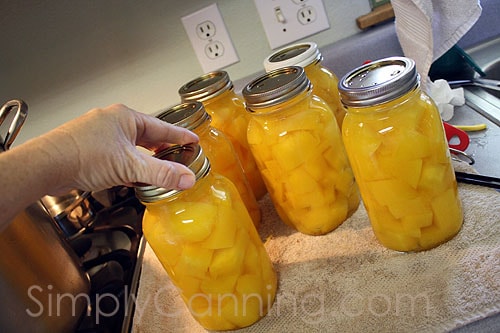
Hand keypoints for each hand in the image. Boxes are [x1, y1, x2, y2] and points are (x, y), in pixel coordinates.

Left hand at [40, 104, 198, 193]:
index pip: (162, 127)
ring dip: (143, 158)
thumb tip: (186, 177)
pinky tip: (130, 177)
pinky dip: (127, 165)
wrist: (47, 166)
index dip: (180, 136)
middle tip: (177, 155)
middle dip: (162, 148)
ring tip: (156, 168)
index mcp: (126, 117)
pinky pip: (117, 154)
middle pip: (146, 135)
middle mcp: (112, 121)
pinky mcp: (90, 147)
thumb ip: (161, 173)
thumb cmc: (82, 155)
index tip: (192, 140)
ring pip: (130, 146)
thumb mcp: (130, 166)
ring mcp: (99, 134)